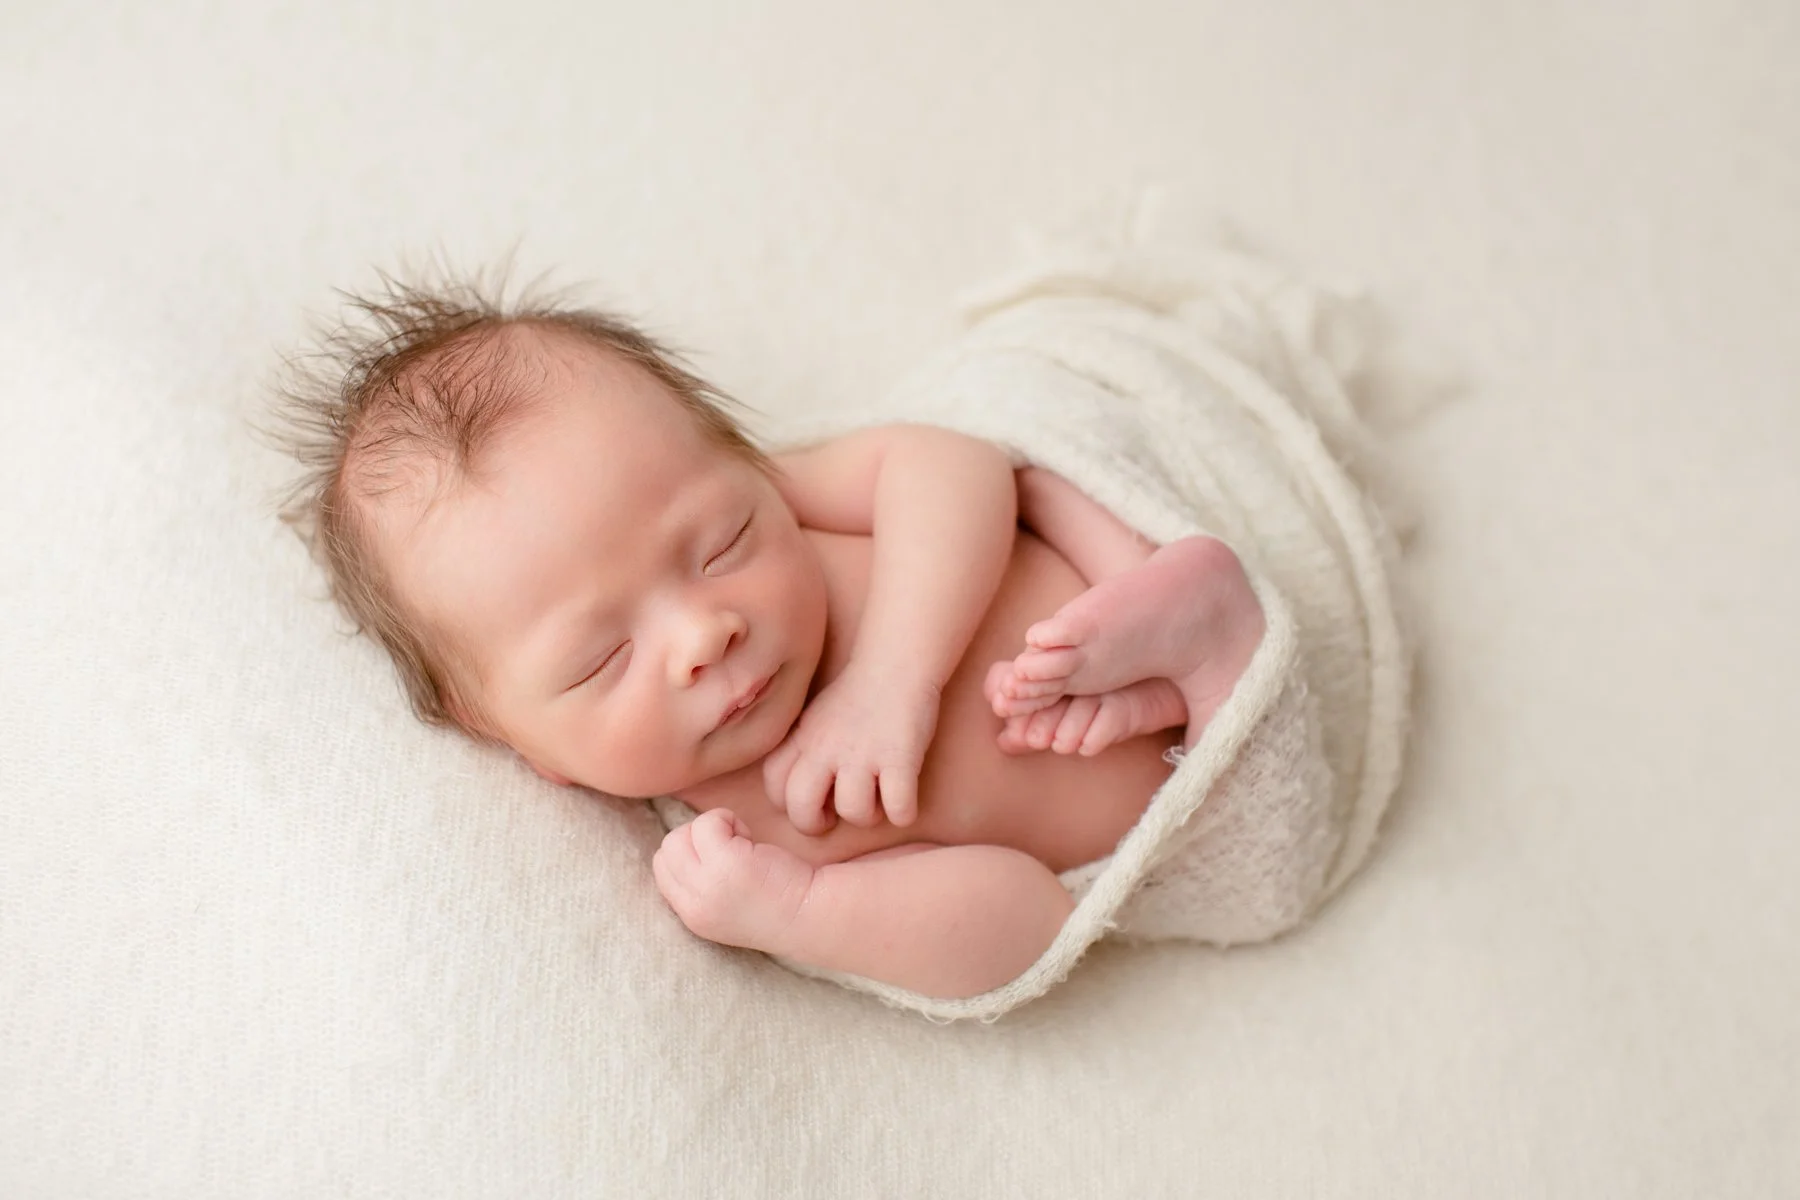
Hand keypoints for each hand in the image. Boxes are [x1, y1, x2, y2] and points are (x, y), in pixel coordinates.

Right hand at [651, 809, 814, 950]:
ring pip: (681, 834)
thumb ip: (700, 882)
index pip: (662, 869)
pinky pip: (708, 823)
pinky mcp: (726, 864)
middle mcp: (692, 905)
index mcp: (690, 915)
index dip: (689, 854)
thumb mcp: (725, 901)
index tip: (721, 859)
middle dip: (696, 839)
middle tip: (734, 849)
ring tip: (743, 843)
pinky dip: (728, 820)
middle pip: (667, 849)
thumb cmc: (777, 899)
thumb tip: (686, 843)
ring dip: (711, 829)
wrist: (811, 914)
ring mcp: (706, 885)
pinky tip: (753, 838)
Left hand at [761, 662, 938, 834]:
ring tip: (880, 797)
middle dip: (818, 825)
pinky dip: (904, 814)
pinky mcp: (900, 759)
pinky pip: (898, 811)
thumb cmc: (859, 694)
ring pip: (854, 813)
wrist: (896, 662)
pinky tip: (906, 799)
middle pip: (801, 809)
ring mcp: (862, 754)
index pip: (774, 787)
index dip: (791, 805)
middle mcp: (825, 748)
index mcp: (803, 738)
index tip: (815, 801)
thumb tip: (802, 793)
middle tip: (839, 814)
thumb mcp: (815, 718)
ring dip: (869, 815)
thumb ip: (803, 750)